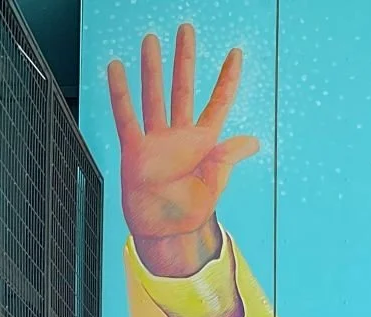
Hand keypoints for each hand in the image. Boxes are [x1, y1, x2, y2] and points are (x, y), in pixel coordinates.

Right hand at [107, 24, 259, 276]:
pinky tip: (116, 69)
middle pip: (183, 89)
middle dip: (185, 60)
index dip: (228, 79)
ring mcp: (156, 141)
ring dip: (152, 69)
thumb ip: (230, 156)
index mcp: (204, 142)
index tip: (236, 54)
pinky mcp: (135, 151)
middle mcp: (180, 136)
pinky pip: (126, 117)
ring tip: (151, 41)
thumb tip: (254, 141)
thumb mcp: (216, 182)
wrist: (167, 233)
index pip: (219, 103)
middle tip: (186, 30)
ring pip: (154, 96)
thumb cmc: (191, 211)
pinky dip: (121, 93)